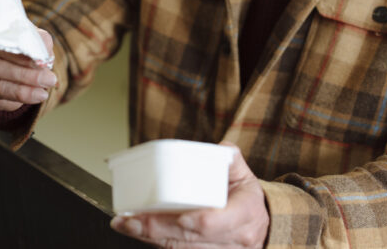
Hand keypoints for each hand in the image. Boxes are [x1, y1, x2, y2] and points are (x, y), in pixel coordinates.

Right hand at [0, 28, 56, 110]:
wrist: (10, 63)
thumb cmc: (20, 47)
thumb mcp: (31, 38)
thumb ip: (39, 41)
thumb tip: (45, 53)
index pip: (1, 44)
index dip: (21, 54)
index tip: (42, 61)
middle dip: (27, 75)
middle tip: (49, 79)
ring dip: (24, 91)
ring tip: (44, 93)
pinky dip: (18, 98)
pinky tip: (35, 96)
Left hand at [110, 143, 268, 247]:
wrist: (260, 227)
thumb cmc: (246, 199)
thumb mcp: (244, 175)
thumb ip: (231, 159)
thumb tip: (219, 148)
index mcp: (245, 214)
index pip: (219, 222)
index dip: (198, 221)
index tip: (181, 217)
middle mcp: (232, 239)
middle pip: (191, 237)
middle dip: (159, 228)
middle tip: (133, 218)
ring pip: (181, 247)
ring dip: (151, 236)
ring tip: (126, 224)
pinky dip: (155, 240)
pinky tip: (135, 230)